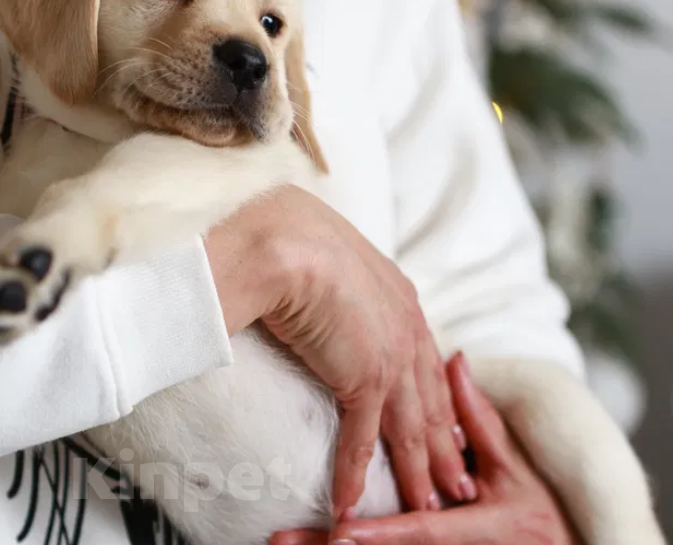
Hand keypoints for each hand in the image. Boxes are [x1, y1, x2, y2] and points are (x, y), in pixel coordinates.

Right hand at [204, 186, 472, 520]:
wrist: (286, 243)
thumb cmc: (296, 239)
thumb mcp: (332, 257)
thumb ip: (342, 280)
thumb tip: (322, 287)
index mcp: (402, 298)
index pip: (428, 360)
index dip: (439, 398)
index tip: (450, 427)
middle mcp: (408, 329)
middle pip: (432, 401)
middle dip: (446, 446)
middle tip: (460, 482)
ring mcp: (390, 357)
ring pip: (410, 430)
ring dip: (418, 474)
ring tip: (428, 508)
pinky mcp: (364, 380)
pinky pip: (360, 441)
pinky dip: (354, 476)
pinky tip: (350, 505)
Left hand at [272, 352, 580, 544]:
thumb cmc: (537, 514)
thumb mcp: (514, 467)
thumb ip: (479, 418)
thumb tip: (455, 360)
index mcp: (477, 530)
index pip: (422, 531)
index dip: (382, 532)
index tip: (342, 529)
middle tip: (282, 540)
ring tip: (281, 540)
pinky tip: (320, 540)